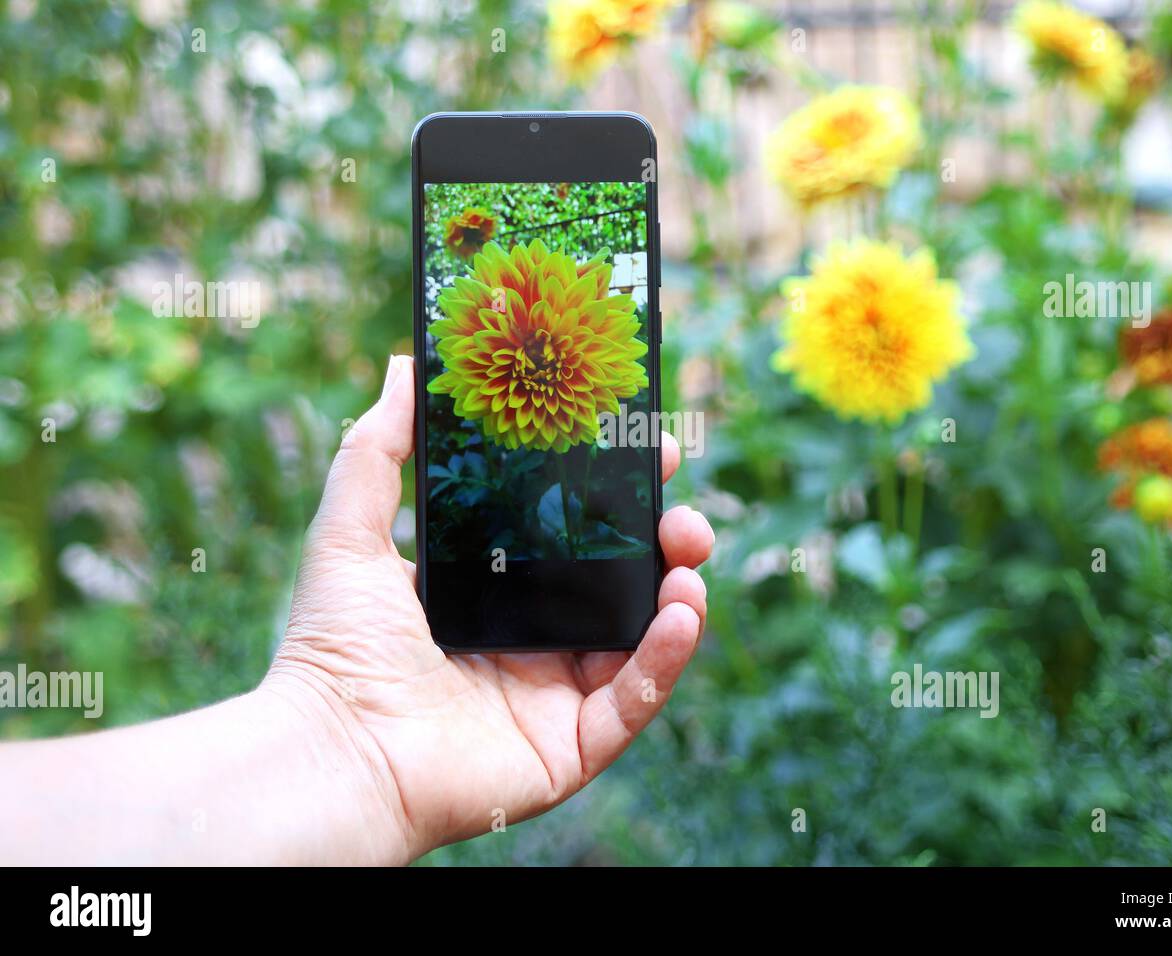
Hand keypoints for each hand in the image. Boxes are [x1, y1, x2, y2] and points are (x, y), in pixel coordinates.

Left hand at [265, 355, 713, 861]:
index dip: (614, 496)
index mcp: (494, 593)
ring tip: (689, 554)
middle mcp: (532, 643)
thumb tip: (404, 365)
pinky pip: (635, 701)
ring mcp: (556, 698)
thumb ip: (378, 448)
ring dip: (679, 593)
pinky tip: (683, 613)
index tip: (648, 451)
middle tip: (680, 510)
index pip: (572, 536)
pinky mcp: (571, 747)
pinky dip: (667, 659)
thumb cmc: (330, 648)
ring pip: (641, 641)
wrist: (331, 752)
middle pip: (619, 585)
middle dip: (662, 542)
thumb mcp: (350, 530)